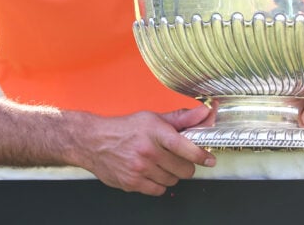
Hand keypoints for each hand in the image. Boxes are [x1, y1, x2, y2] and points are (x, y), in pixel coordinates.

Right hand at [78, 106, 215, 195]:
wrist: (93, 142)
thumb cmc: (125, 129)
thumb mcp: (152, 118)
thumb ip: (182, 118)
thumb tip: (205, 113)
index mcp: (155, 131)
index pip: (185, 147)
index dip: (201, 155)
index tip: (209, 159)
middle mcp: (148, 151)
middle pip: (183, 169)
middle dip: (185, 165)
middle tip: (177, 158)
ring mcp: (139, 169)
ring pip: (172, 181)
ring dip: (170, 174)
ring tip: (159, 163)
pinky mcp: (132, 183)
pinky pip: (158, 190)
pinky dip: (158, 184)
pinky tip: (150, 173)